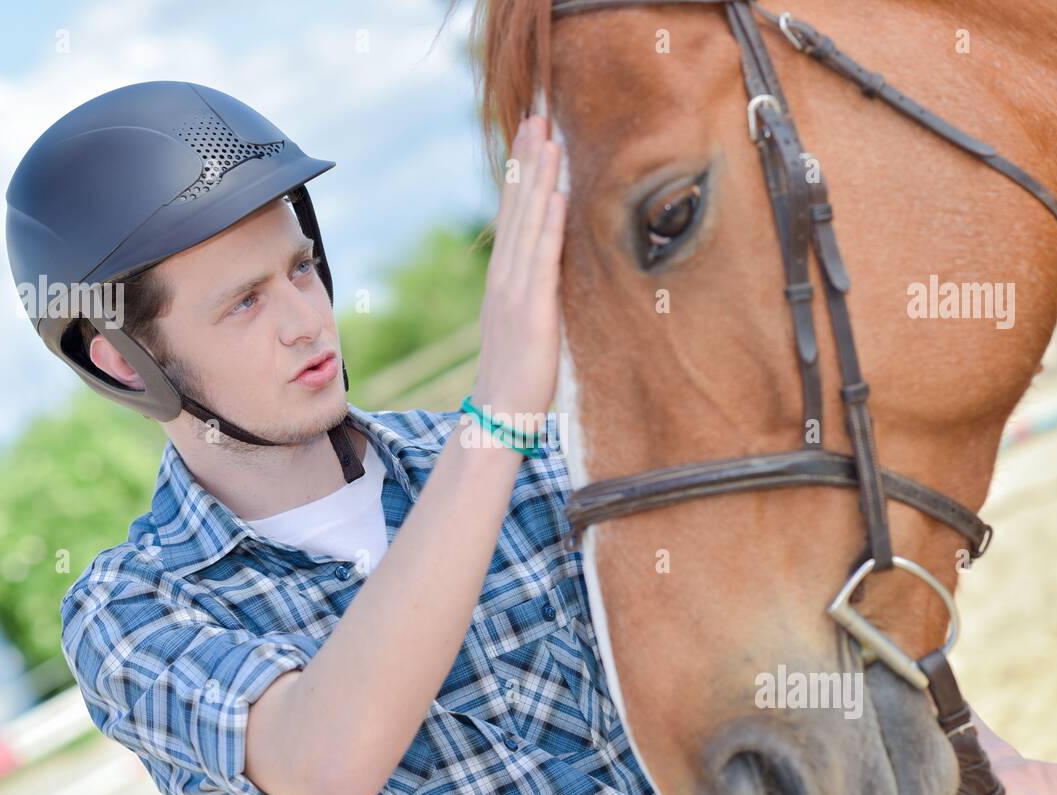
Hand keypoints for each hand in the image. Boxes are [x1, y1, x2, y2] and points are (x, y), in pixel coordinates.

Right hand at [470, 114, 566, 433]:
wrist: (499, 415)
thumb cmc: (518, 377)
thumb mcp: (524, 326)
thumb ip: (533, 296)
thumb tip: (549, 277)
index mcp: (504, 280)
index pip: (513, 216)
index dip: (521, 175)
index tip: (529, 139)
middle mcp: (505, 277)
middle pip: (516, 208)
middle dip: (527, 162)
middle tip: (536, 118)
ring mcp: (516, 291)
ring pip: (528, 223)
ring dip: (539, 179)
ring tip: (547, 139)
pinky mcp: (532, 309)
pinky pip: (542, 258)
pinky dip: (549, 224)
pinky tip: (557, 194)